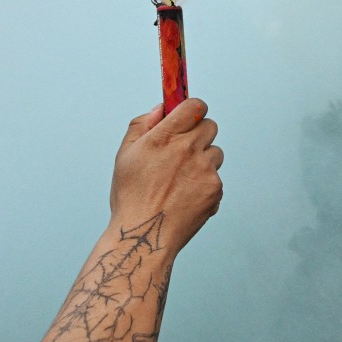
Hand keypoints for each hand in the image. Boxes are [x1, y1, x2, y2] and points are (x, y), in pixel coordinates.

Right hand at [109, 98, 223, 253]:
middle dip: (198, 134)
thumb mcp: (125, 155)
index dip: (193, 109)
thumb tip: (161, 108)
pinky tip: (186, 197)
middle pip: (210, 126)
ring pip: (215, 153)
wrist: (145, 235)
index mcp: (165, 137)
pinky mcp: (216, 189)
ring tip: (181, 180)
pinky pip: (216, 177)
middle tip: (183, 151)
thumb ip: (142, 124)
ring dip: (203, 161)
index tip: (189, 116)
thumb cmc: (131, 196)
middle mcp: (188, 149)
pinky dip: (205, 184)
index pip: (195, 106)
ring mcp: (205, 170)